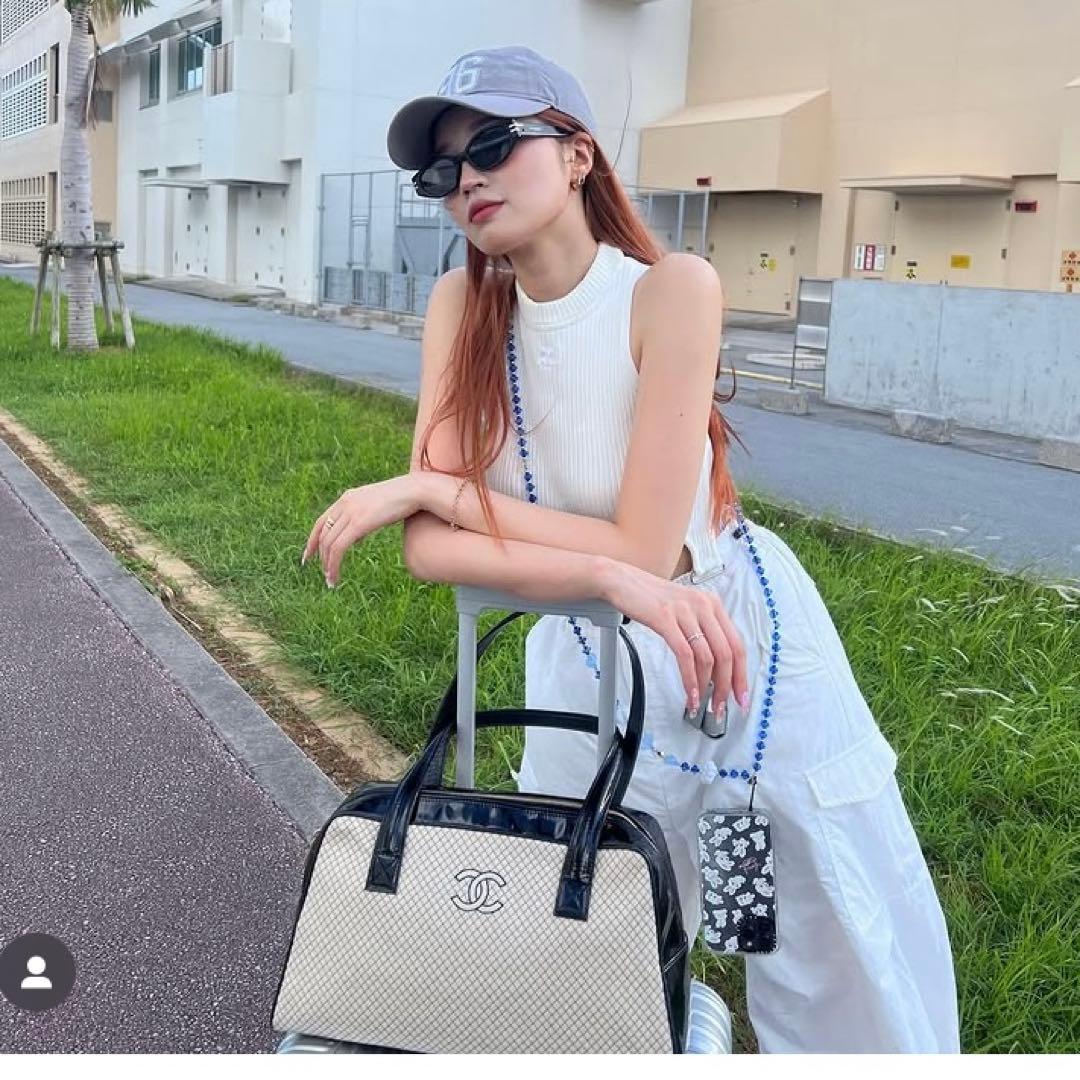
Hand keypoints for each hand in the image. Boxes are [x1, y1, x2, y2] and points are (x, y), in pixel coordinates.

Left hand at [301, 475, 423, 586]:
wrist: (415, 490)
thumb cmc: (403, 500)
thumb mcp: (376, 508)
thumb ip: (363, 520)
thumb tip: (356, 538)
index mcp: (347, 498)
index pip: (321, 522)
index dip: (312, 541)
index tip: (308, 556)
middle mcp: (344, 503)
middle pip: (323, 535)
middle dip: (321, 557)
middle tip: (325, 575)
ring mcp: (350, 512)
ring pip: (329, 544)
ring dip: (328, 565)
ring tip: (331, 580)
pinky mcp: (358, 523)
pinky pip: (338, 548)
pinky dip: (334, 564)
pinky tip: (336, 576)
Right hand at [599, 559, 749, 718]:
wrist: (623, 581)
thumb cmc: (651, 599)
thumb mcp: (686, 610)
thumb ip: (702, 632)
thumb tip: (713, 668)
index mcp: (713, 605)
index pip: (737, 645)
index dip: (742, 675)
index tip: (740, 696)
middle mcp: (704, 606)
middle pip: (727, 654)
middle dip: (727, 686)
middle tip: (722, 707)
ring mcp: (685, 612)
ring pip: (708, 657)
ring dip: (708, 687)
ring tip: (703, 705)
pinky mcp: (666, 619)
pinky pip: (685, 655)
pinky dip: (690, 679)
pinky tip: (690, 693)